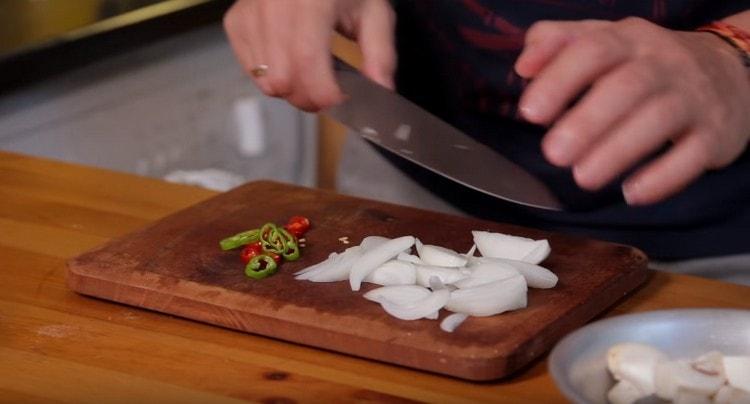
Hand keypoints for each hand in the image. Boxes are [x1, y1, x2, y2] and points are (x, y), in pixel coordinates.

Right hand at [223, 0, 395, 111]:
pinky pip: (250, 70)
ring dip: (291, 89)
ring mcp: (250, 14)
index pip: (308, 62)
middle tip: (327, 89)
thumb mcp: (373, 11)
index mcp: (310, 2)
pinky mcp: (235, 21)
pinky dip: (271, 76)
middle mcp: (273, 5)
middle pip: (283, 80)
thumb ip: (380, 54)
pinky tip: (288, 59)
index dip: (325, 93)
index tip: (341, 98)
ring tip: (308, 70)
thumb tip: (381, 92)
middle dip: (309, 98)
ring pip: (266, 80)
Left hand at [514, 17, 749, 204]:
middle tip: (554, 154)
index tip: (530, 112)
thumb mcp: (603, 38)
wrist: (732, 72)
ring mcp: (693, 98)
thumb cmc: (646, 62)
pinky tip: (632, 193)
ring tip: (583, 177)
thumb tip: (523, 65)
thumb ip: (556, 43)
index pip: (593, 50)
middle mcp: (663, 64)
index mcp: (628, 39)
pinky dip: (663, 177)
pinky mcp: (715, 134)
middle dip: (587, 122)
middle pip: (627, 86)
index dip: (559, 79)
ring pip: (659, 120)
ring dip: (618, 151)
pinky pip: (693, 155)